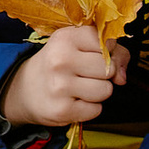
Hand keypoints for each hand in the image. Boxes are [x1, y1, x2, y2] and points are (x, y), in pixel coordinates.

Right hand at [0, 28, 126, 132]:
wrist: (25, 90)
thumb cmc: (59, 63)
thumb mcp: (77, 46)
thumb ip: (110, 52)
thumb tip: (122, 77)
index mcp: (66, 37)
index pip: (107, 42)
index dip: (110, 51)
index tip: (96, 55)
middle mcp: (61, 60)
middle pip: (109, 68)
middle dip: (105, 74)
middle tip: (87, 74)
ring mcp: (60, 86)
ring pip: (106, 90)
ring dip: (99, 92)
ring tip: (81, 88)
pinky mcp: (61, 110)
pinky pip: (96, 110)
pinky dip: (90, 108)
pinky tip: (75, 101)